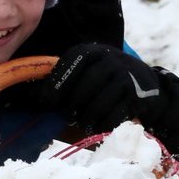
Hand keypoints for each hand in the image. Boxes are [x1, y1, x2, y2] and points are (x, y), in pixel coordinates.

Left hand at [47, 44, 162, 131]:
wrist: (148, 84)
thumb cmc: (106, 81)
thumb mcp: (87, 71)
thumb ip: (63, 80)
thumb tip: (30, 97)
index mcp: (92, 51)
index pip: (69, 64)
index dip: (54, 86)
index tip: (46, 104)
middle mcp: (109, 59)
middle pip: (79, 92)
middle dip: (70, 109)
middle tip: (69, 116)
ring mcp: (124, 76)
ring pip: (95, 107)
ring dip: (85, 120)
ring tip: (83, 122)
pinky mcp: (135, 95)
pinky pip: (111, 118)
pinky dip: (102, 126)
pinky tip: (99, 125)